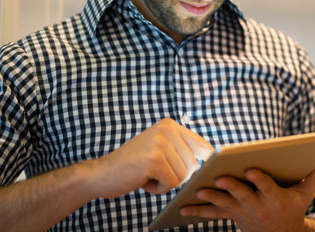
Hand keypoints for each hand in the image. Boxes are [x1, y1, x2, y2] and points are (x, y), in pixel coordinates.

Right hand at [86, 118, 212, 198]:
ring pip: (184, 176)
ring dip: (167, 183)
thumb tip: (213, 159)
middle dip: (176, 176)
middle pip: (193, 165)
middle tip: (153, 172)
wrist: (101, 175)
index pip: (202, 145)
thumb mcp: (159, 150)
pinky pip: (172, 183)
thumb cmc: (133, 167)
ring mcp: (161, 143)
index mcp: (170, 125)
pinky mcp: (155, 160)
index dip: (206, 162)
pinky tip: (143, 181)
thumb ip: (181, 150)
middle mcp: (167, 129)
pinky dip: (159, 189)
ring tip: (147, 175)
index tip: (209, 168)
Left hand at [179, 162, 314, 231]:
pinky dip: (198, 211)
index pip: (267, 188)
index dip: (259, 179)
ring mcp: (243, 213)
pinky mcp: (232, 216)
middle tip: (220, 177)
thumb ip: (313, 177)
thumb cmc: (293, 208)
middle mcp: (258, 208)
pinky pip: (213, 214)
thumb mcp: (306, 195)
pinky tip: (182, 209)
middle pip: (243, 196)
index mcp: (276, 199)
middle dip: (231, 187)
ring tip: (199, 189)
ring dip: (211, 198)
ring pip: (225, 205)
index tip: (250, 169)